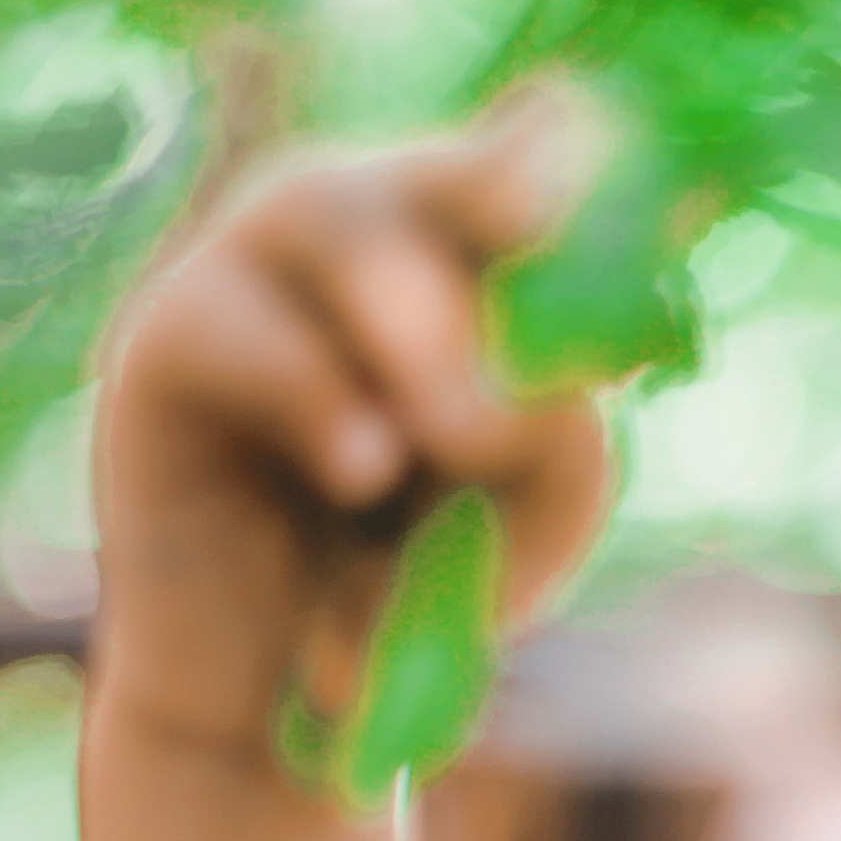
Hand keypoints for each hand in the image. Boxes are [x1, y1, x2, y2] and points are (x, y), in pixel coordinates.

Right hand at [93, 97, 610, 760]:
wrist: (279, 695)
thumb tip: (520, 390)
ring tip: (468, 440)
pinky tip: (364, 469)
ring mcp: (252, 258)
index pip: (549, 145)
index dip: (602, 154)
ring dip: (424, 331)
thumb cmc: (417, 578)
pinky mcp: (162, 337)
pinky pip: (244, 330)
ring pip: (337, 215)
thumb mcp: (529, 518)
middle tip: (572, 331)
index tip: (679, 194)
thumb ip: (560, 438)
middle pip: (451, 165)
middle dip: (521, 217)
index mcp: (472, 239)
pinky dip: (321, 402)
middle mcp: (364, 214)